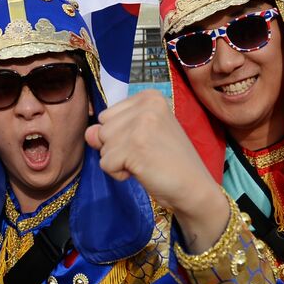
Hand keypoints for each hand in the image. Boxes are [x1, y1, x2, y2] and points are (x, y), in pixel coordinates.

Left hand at [85, 90, 229, 251]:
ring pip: (102, 146)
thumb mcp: (139, 137)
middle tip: (146, 154)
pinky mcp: (135, 146)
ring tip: (144, 162)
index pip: (107, 116)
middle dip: (117, 147)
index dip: (120, 136)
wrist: (194, 187)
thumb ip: (112, 130)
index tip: (146, 142)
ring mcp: (141, 125)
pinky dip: (119, 174)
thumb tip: (89, 133)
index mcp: (150, 97)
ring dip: (118, 161)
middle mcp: (146, 105)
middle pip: (103, 128)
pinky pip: (105, 163)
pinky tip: (142, 171)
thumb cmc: (168, 161)